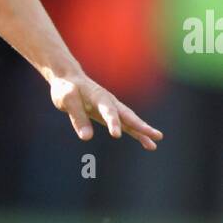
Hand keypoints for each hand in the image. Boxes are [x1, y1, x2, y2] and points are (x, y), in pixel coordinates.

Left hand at [48, 74, 162, 150]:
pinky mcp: (111, 115)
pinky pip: (126, 125)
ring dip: (143, 131)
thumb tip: (86, 138)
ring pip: (130, 121)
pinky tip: (147, 143)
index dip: (112, 122)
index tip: (116, 135)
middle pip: (127, 115)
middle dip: (141, 126)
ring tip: (156, 141)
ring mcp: (112, 108)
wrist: (68, 79)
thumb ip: (77, 117)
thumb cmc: (66, 89)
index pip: (107, 110)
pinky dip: (136, 133)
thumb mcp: (66, 100)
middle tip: (155, 136)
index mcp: (98, 96)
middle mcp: (110, 102)